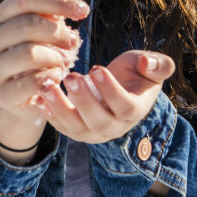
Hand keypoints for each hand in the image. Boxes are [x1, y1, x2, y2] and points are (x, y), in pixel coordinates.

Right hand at [0, 0, 88, 123]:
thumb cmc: (38, 49)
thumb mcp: (45, 21)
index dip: (58, 1)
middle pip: (27, 24)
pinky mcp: (1, 94)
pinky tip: (57, 76)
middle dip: (58, 32)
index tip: (83, 10)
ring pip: (28, 53)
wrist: (26, 94)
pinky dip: (51, 76)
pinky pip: (31, 81)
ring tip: (65, 61)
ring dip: (56, 56)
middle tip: (73, 42)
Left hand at [34, 50, 175, 143]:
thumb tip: (148, 64)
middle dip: (83, 100)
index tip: (95, 68)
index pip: (124, 106)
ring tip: (47, 86)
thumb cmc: (135, 73)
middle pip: (99, 121)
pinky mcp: (77, 130)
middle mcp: (115, 126)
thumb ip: (158, 64)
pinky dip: (49, 115)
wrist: (120, 87)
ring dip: (60, 108)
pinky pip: (62, 127)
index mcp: (135, 110)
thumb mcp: (151, 65)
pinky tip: (38, 98)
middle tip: (70, 77)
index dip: (110, 90)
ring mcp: (94, 132)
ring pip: (77, 128)